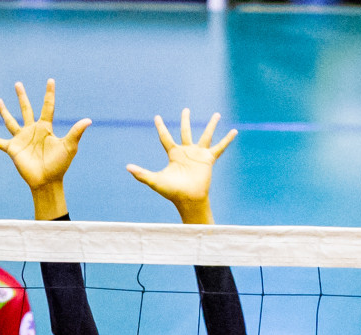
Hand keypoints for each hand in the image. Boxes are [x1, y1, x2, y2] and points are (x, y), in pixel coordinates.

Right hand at [0, 80, 90, 200]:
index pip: (47, 106)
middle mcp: (32, 130)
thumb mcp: (69, 146)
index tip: (50, 80)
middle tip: (18, 84)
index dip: (49, 93)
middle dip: (22, 97)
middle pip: (26, 109)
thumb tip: (89, 120)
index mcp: (46, 128)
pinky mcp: (12, 149)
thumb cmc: (59, 165)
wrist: (47, 181)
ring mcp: (21, 139)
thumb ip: (76, 132)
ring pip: (10, 121)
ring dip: (4, 111)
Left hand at [125, 110, 235, 224]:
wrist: (189, 198)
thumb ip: (141, 174)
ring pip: (206, 135)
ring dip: (211, 125)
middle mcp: (186, 152)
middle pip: (185, 131)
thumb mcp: (155, 181)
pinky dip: (227, 140)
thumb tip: (127, 168)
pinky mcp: (209, 159)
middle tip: (186, 110)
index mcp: (173, 155)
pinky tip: (234, 131)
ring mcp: (198, 154)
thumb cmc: (172, 191)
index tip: (157, 117)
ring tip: (216, 114)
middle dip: (185, 120)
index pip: (165, 137)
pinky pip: (220, 147)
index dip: (161, 127)